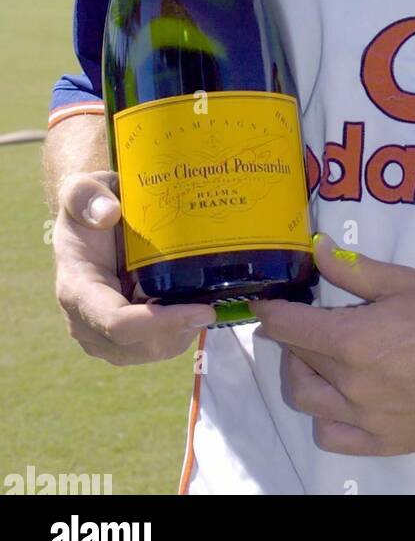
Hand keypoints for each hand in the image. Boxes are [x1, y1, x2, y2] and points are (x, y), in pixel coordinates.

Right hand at [52, 170, 214, 364]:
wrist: (93, 218)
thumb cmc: (91, 204)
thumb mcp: (82, 188)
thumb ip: (86, 195)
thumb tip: (108, 214)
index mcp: (76, 288)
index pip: (116, 321)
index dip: (161, 322)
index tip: (202, 309)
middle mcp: (85, 320)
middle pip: (137, 346)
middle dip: (178, 332)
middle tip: (213, 306)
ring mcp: (102, 334)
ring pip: (149, 352)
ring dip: (181, 335)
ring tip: (205, 305)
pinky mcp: (121, 336)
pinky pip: (153, 346)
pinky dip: (178, 333)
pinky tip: (193, 307)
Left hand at [248, 235, 414, 455]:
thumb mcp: (407, 283)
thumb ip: (356, 270)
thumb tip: (318, 248)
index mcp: (355, 339)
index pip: (288, 328)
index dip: (270, 312)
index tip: (265, 304)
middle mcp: (352, 384)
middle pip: (296, 360)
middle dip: (293, 338)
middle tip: (308, 323)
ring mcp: (365, 418)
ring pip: (306, 400)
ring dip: (302, 375)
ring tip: (321, 358)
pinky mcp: (382, 442)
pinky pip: (331, 436)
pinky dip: (325, 416)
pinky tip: (339, 397)